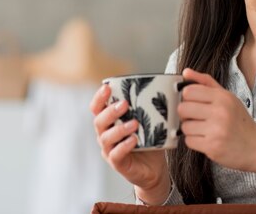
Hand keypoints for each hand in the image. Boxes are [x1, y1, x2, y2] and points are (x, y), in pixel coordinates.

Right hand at [90, 84, 170, 203]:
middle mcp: (105, 135)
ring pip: (106, 138)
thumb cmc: (148, 142)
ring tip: (134, 123)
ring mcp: (109, 150)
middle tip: (125, 104)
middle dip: (110, 111)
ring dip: (120, 129)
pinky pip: (116, 155)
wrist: (154, 168)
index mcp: (109, 123)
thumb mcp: (147, 122)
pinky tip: (134, 140)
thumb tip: (157, 89)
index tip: (107, 87)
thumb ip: (146, 109)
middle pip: (99, 121)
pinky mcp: (118, 163)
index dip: (99, 98)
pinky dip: (124, 146)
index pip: (97, 108)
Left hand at [178, 68, 255, 186]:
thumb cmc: (239, 120)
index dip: (187, 98)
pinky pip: (188, 141)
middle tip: (196, 117)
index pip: (188, 91)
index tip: (193, 103)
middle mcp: (220, 112)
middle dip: (186, 114)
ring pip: (184, 126)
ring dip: (190, 129)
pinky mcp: (212, 147)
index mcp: (223, 97)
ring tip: (203, 129)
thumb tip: (185, 72)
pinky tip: (206, 139)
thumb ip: (205, 82)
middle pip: (182, 108)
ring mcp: (216, 131)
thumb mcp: (227, 97)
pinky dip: (194, 141)